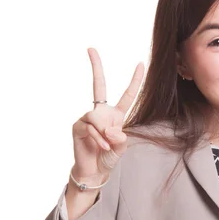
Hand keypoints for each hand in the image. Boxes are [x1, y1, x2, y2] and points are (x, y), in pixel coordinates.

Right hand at [71, 48, 144, 181]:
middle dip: (96, 66)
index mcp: (116, 115)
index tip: (140, 64)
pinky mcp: (78, 126)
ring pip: (96, 115)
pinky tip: (102, 146)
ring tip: (106, 144)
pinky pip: (90, 126)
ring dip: (104, 132)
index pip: (127, 95)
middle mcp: (101, 112)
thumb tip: (111, 130)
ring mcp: (88, 118)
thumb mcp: (121, 146)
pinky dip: (98, 138)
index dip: (135, 80)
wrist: (95, 171)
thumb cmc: (109, 156)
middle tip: (91, 48)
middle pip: (98, 85)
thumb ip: (120, 137)